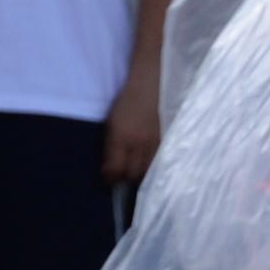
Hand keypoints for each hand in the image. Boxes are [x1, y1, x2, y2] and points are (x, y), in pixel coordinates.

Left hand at [103, 70, 162, 184]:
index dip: (110, 178)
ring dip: (137, 175)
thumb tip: (108, 168)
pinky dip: (148, 168)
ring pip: (146, 171)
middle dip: (124, 179)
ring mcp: (153, 144)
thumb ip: (109, 146)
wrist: (149, 90)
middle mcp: (138, 143)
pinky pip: (156, 163)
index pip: (116, 168)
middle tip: (118, 177)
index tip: (106, 179)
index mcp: (121, 137)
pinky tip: (143, 165)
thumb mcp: (111, 124)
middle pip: (132, 174)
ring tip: (130, 172)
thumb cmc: (125, 104)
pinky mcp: (163, 143)